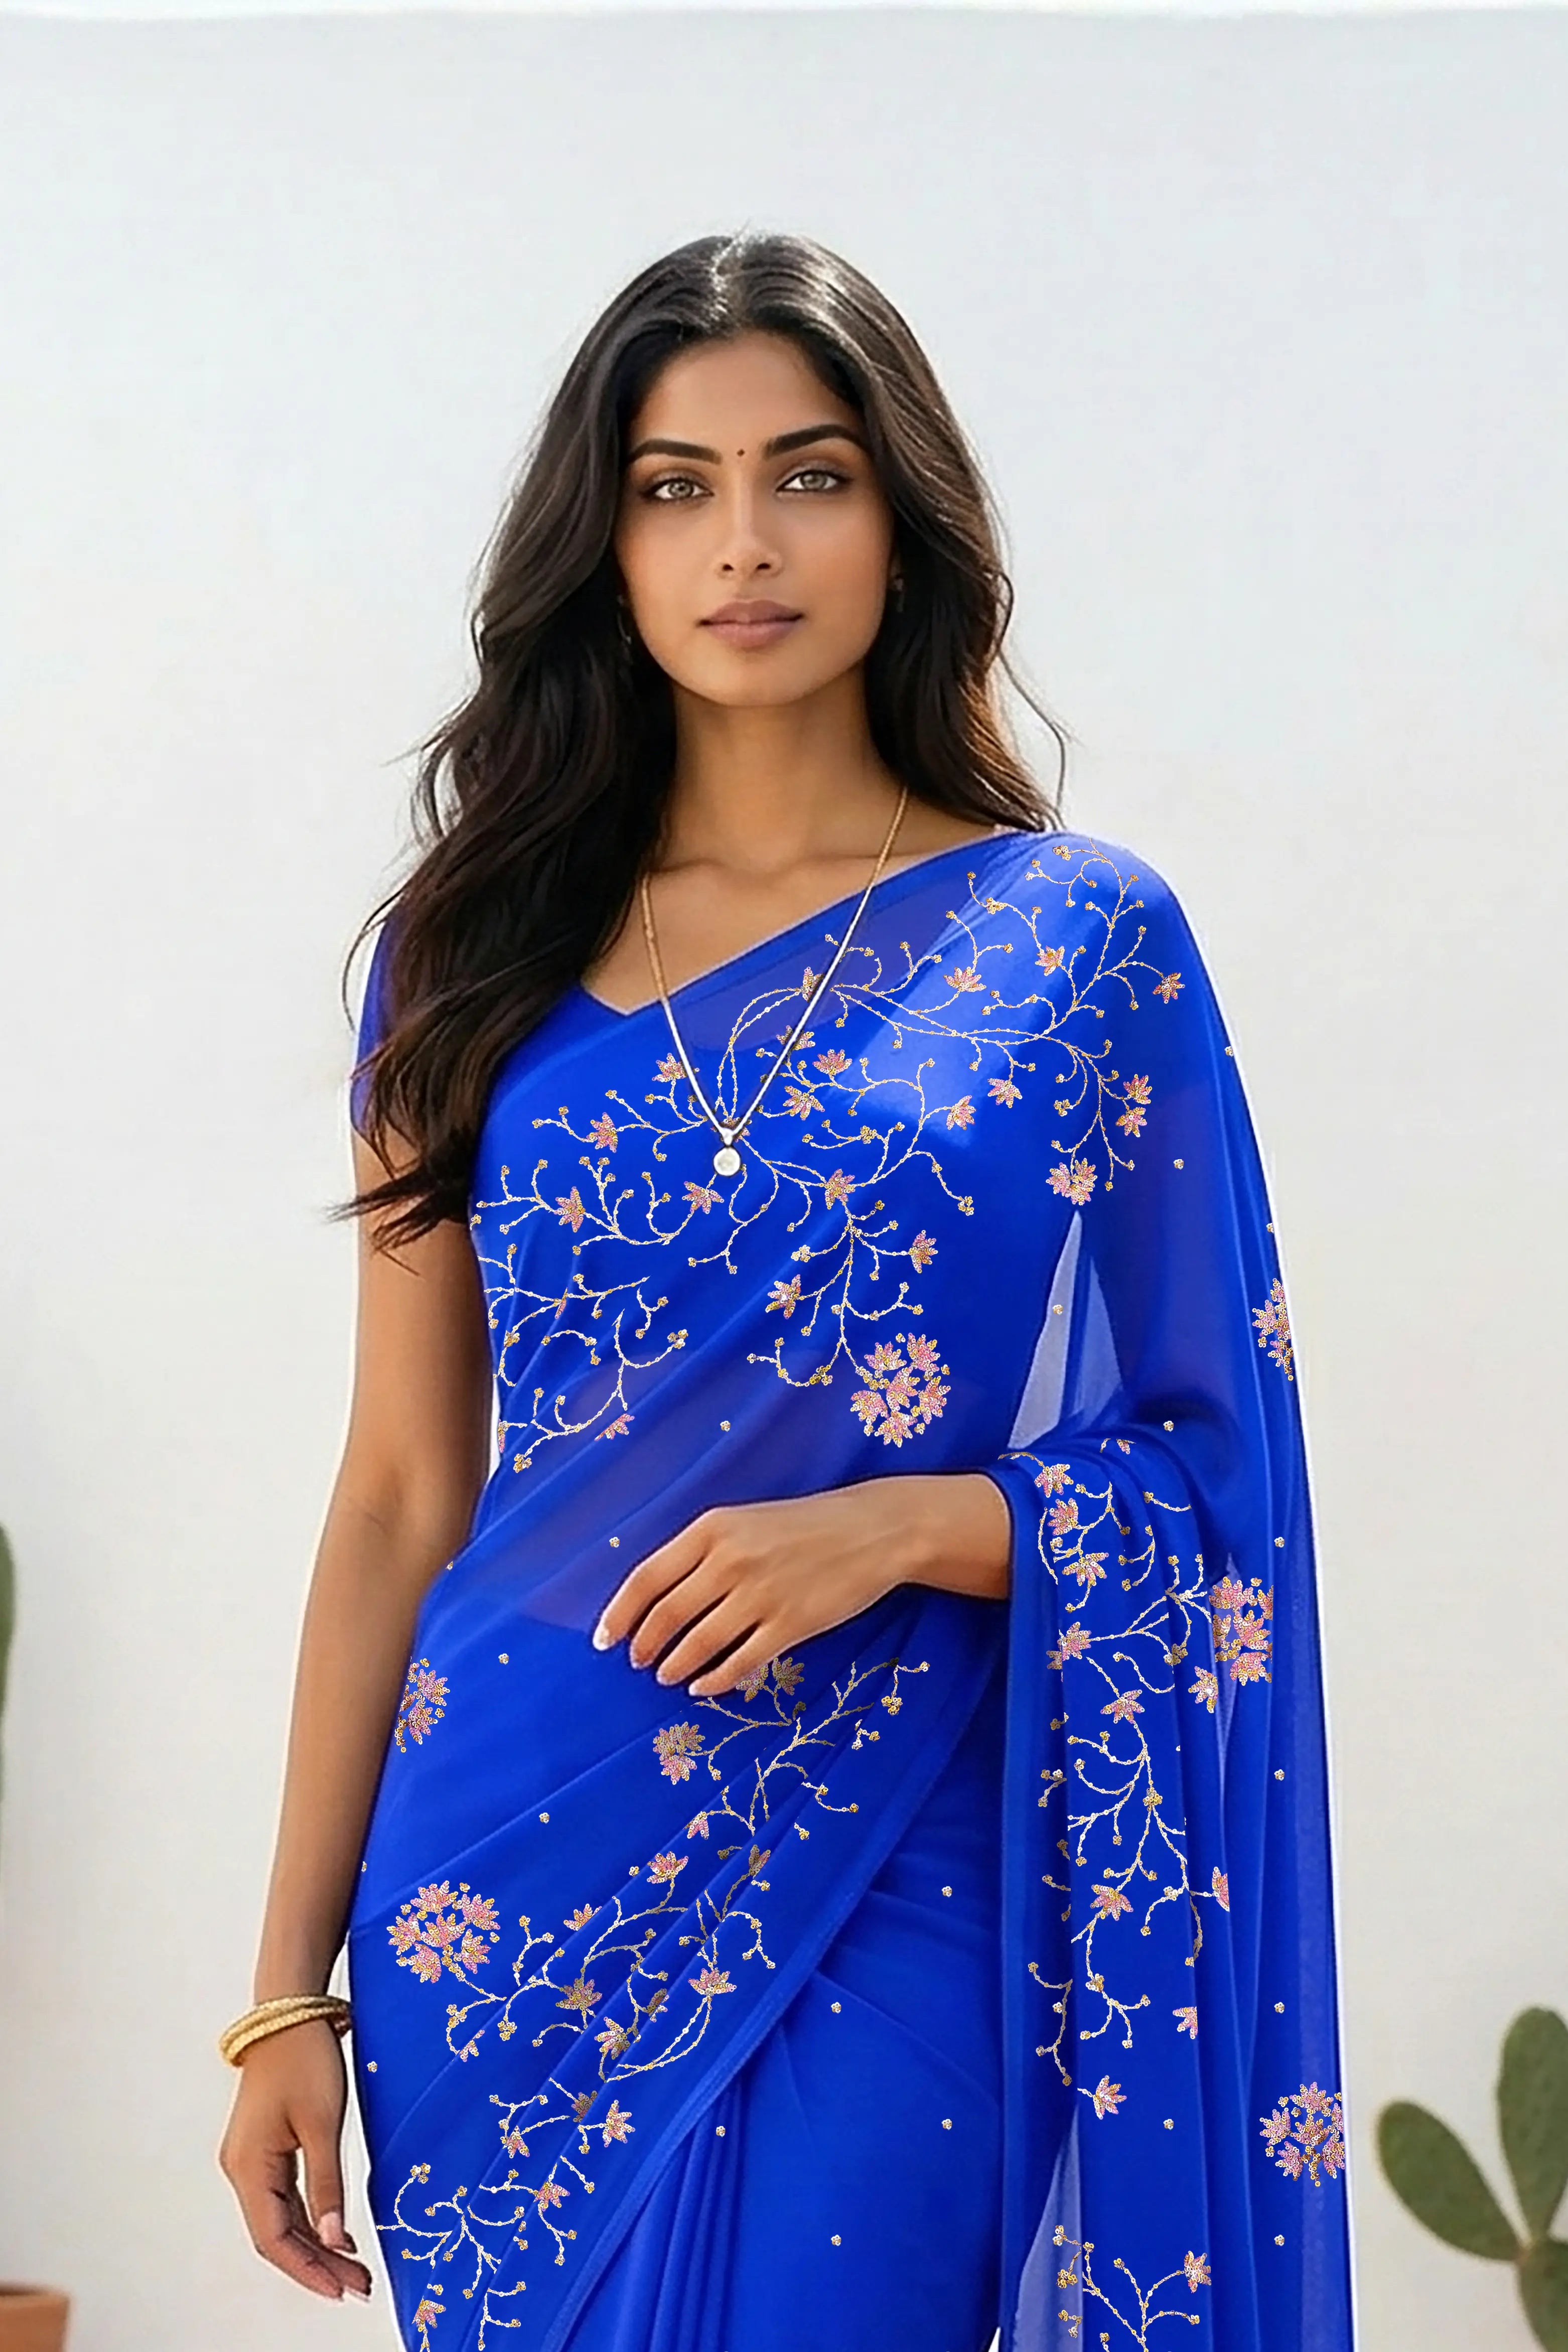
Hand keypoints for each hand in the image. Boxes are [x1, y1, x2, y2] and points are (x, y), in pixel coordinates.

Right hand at [218, 2019, 373, 2302]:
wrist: (289, 2012)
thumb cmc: (305, 2060)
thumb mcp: (322, 2124)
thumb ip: (327, 2185)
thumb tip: (335, 2239)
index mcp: (248, 2167)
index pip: (273, 2239)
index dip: (307, 2270)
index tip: (342, 2291)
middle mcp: (242, 2169)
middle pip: (277, 2234)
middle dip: (317, 2264)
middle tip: (360, 2286)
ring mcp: (251, 2160)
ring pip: (282, 2218)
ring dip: (316, 2245)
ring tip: (356, 2270)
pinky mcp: (265, 2149)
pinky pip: (285, 2197)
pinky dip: (311, 2218)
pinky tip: (338, 2234)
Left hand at [591, 1473, 1009, 1696]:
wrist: (872, 1530)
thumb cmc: (800, 1525)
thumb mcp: (742, 1522)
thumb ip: (699, 1553)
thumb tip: (653, 1598)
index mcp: (711, 1528)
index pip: (646, 1578)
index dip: (618, 1614)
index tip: (603, 1640)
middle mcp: (730, 1559)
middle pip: (666, 1615)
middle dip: (644, 1645)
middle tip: (638, 1662)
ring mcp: (762, 1593)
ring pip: (698, 1643)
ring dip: (674, 1666)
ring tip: (665, 1675)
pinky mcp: (792, 1623)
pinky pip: (740, 1661)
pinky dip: (714, 1680)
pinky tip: (703, 1686)